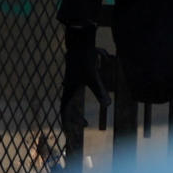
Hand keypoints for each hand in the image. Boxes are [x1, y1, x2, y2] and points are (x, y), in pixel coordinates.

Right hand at [60, 28, 107, 144]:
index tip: (69, 133)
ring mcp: (73, 81)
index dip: (66, 123)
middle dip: (75, 119)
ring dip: (78, 112)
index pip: (64, 111)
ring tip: (85, 120)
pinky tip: (93, 97)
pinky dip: (85, 97)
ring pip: (73, 101)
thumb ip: (100, 92)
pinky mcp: (79, 75)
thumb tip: (107, 106)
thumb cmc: (84, 58)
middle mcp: (69, 87)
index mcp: (69, 90)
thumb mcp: (93, 77)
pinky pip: (79, 91)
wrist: (80, 40)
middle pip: (69, 108)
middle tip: (85, 126)